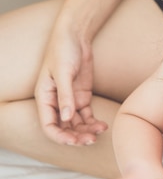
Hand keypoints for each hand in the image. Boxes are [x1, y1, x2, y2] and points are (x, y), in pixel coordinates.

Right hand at [34, 25, 106, 144]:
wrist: (76, 36)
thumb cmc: (63, 50)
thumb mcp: (63, 72)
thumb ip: (65, 96)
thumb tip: (67, 118)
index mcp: (44, 98)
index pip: (48, 125)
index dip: (59, 136)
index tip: (73, 141)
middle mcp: (56, 102)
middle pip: (64, 127)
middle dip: (76, 136)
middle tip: (90, 140)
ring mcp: (70, 100)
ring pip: (77, 123)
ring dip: (86, 131)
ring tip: (100, 131)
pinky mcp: (82, 97)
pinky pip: (87, 115)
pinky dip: (94, 122)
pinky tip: (103, 125)